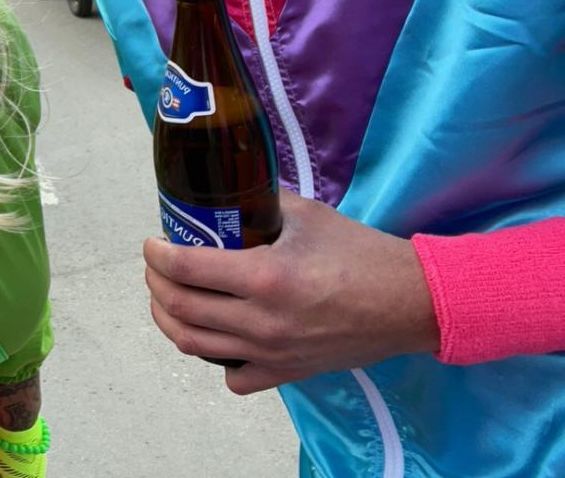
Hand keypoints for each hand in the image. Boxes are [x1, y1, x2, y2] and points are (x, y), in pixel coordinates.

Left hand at [143, 191, 439, 394]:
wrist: (411, 303)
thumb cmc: (361, 253)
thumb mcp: (306, 214)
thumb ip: (260, 202)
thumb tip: (225, 187)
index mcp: (264, 277)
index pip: (185, 269)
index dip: (157, 255)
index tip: (152, 243)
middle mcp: (261, 321)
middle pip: (179, 308)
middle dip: (157, 283)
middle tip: (158, 266)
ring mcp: (271, 353)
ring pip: (193, 345)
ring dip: (170, 319)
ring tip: (169, 297)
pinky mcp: (286, 373)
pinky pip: (233, 377)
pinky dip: (214, 358)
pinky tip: (216, 335)